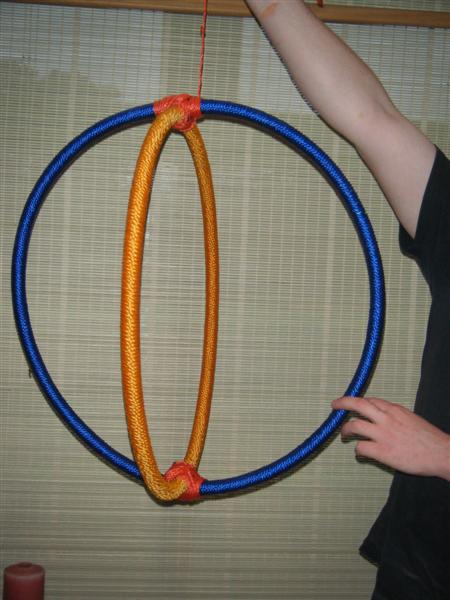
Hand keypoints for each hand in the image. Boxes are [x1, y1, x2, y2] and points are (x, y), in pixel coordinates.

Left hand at [331, 396, 449, 480]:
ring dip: (345, 429)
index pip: (370, 400)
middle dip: (342, 403)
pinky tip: (360, 453)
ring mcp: (383, 435)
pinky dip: (357, 450)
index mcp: (395, 410)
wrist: (442, 454)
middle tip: (335, 406)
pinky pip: (361, 447)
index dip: (358, 402)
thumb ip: (396, 416)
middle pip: (357, 404)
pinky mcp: (382, 452)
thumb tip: (383, 416)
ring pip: (354, 425)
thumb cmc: (430, 439)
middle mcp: (386, 418)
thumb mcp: (411, 418)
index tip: (352, 405)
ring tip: (344, 434)